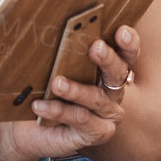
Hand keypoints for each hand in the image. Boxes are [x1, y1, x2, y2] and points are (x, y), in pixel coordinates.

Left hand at [0, 26, 140, 160]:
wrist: (31, 127)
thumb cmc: (44, 91)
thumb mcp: (52, 69)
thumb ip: (59, 53)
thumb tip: (49, 28)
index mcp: (108, 71)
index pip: (126, 54)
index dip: (128, 43)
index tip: (122, 31)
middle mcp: (113, 92)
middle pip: (118, 73)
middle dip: (108, 59)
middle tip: (96, 47)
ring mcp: (107, 115)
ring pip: (96, 99)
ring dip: (75, 90)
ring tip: (56, 83)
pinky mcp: (97, 133)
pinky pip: (80, 119)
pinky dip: (59, 111)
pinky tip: (40, 106)